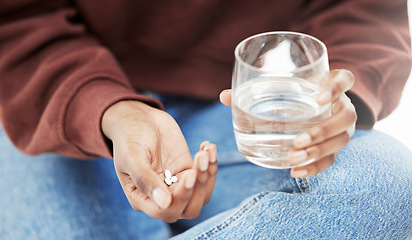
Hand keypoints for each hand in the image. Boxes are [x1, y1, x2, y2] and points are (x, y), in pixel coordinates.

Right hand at [102, 101, 216, 221]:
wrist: (138, 118)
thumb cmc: (129, 137)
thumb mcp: (132, 157)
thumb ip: (145, 180)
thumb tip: (164, 203)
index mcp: (142, 199)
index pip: (166, 211)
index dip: (181, 197)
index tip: (189, 173)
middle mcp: (161, 197)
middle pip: (189, 208)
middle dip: (199, 187)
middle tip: (200, 159)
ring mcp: (177, 184)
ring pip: (202, 195)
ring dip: (208, 174)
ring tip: (206, 151)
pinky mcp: (188, 170)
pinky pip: (206, 177)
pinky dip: (212, 164)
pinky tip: (207, 147)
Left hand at [219, 69, 356, 177]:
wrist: (311, 107)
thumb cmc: (293, 94)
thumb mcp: (279, 88)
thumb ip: (255, 90)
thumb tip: (224, 96)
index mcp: (330, 84)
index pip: (345, 79)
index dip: (336, 88)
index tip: (318, 97)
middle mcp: (342, 106)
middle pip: (347, 117)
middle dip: (324, 131)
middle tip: (299, 140)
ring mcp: (342, 128)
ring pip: (342, 141)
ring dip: (319, 152)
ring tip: (294, 158)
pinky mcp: (335, 146)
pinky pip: (332, 159)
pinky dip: (315, 167)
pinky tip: (295, 171)